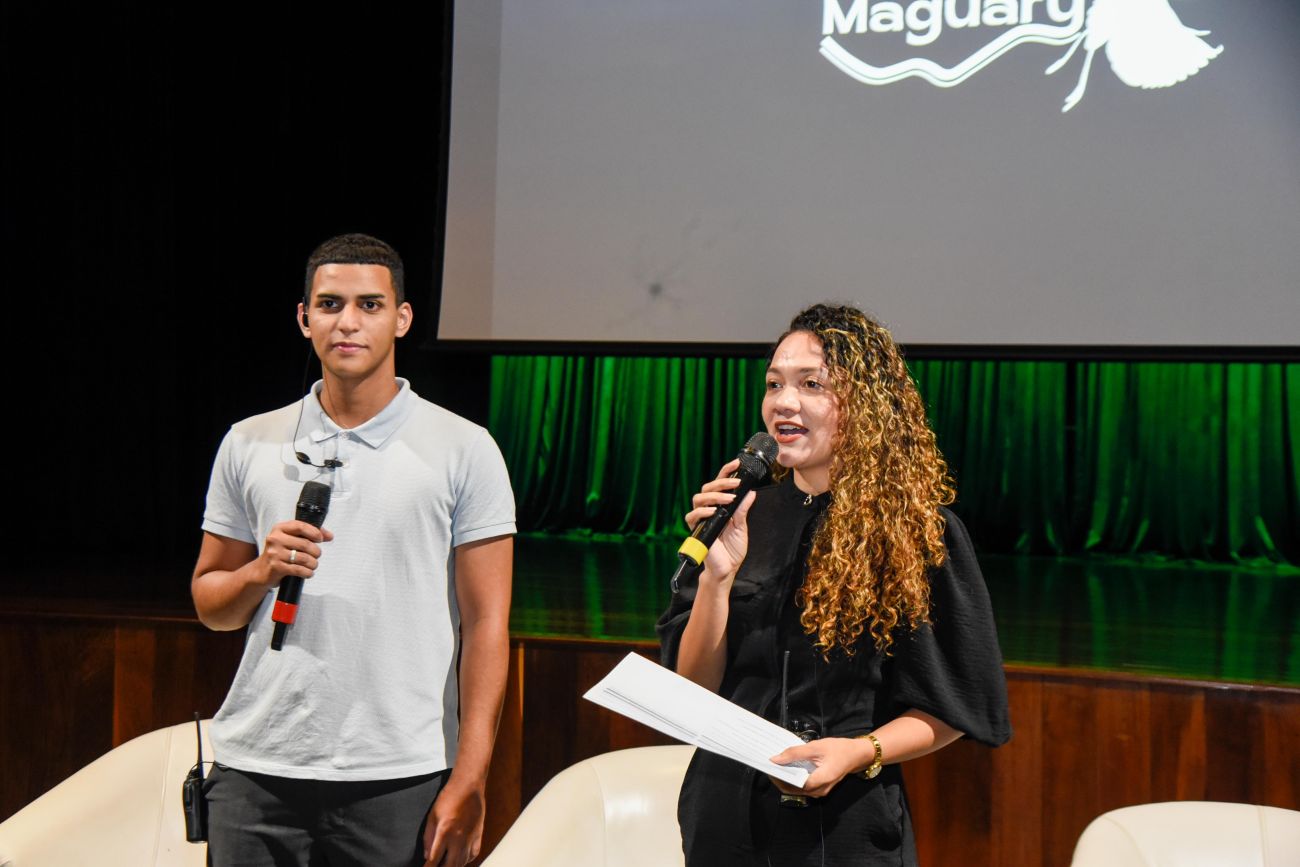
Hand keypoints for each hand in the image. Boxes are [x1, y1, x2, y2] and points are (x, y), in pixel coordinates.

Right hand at [257, 520, 333, 587]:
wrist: (261, 571)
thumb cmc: (280, 553)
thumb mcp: (291, 539)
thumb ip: (309, 535)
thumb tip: (329, 536)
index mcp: (279, 528)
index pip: (300, 526)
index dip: (314, 532)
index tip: (320, 539)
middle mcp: (275, 539)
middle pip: (305, 544)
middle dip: (316, 551)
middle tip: (317, 555)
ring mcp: (274, 553)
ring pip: (304, 558)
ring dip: (313, 563)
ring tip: (313, 565)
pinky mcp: (276, 567)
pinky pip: (298, 569)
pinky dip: (307, 572)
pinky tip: (309, 573)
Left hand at [422, 774, 484, 866]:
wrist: (469, 787)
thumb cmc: (449, 797)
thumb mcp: (432, 815)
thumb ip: (428, 837)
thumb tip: (426, 855)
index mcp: (444, 833)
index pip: (434, 860)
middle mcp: (458, 839)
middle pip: (449, 866)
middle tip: (435, 866)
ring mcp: (470, 839)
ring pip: (461, 864)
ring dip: (452, 866)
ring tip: (445, 863)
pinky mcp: (478, 837)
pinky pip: (472, 857)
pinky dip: (464, 861)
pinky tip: (458, 858)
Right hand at [684, 460, 756, 581]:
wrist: (727, 568)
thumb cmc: (732, 549)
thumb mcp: (741, 526)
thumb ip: (743, 509)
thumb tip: (751, 492)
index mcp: (720, 506)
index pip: (720, 484)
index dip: (726, 472)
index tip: (737, 463)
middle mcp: (709, 509)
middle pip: (708, 487)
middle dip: (722, 482)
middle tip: (736, 484)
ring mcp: (701, 518)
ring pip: (699, 498)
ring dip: (715, 495)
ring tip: (729, 499)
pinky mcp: (696, 529)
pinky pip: (693, 515)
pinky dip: (703, 511)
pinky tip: (715, 512)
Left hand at [769, 737, 871, 798]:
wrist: (856, 755)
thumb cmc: (838, 749)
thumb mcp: (816, 747)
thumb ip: (795, 753)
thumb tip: (775, 759)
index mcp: (820, 781)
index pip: (794, 785)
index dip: (780, 778)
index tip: (769, 768)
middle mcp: (819, 791)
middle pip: (794, 790)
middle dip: (780, 779)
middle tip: (771, 766)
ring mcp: (820, 791)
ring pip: (798, 790)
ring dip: (786, 780)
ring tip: (778, 766)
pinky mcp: (820, 788)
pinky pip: (803, 787)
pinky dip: (794, 779)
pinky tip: (789, 769)